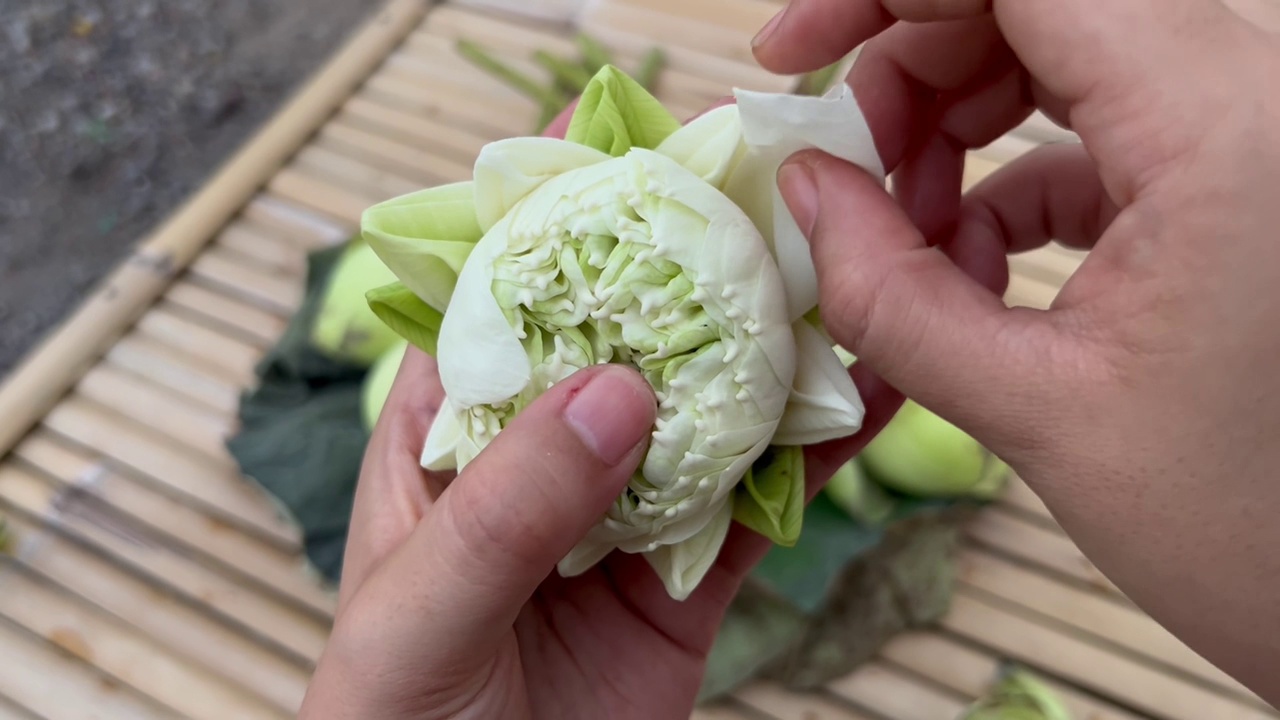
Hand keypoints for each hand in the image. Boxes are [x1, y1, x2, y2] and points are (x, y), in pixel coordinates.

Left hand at [298, 104, 904, 719]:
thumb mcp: (421, 612)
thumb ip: (507, 507)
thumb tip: (613, 389)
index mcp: (448, 445)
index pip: (498, 309)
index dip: (556, 230)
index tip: (626, 156)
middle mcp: (541, 464)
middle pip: (622, 347)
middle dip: (687, 279)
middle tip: (766, 207)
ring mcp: (623, 518)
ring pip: (704, 417)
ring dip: (768, 356)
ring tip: (841, 284)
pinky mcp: (688, 584)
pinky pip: (756, 511)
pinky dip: (811, 459)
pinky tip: (864, 402)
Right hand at [755, 0, 1279, 700]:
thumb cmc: (1256, 533)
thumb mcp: (1042, 415)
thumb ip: (895, 296)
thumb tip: (803, 191)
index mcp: (1223, 128)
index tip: (789, 56)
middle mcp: (1256, 100)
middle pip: (1034, 5)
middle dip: (910, 71)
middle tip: (845, 174)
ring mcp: (1253, 138)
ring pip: (1064, 57)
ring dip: (957, 127)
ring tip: (909, 239)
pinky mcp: (1241, 183)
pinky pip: (1102, 133)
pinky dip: (1014, 180)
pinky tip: (971, 270)